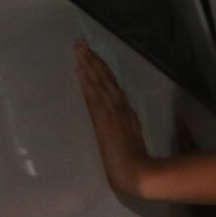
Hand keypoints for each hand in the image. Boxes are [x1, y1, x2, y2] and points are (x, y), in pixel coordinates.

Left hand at [74, 41, 151, 196]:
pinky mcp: (104, 118)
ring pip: (100, 82)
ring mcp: (112, 111)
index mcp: (127, 113)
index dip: (103, 69)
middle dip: (93, 60)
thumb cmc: (138, 165)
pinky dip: (88, 80)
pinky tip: (80, 68)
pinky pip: (94, 95)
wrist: (136, 174)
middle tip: (80, 42)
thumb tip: (128, 119)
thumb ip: (130, 126)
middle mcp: (120, 107)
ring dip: (88, 64)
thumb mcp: (135, 142)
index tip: (93, 55)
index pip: (112, 86)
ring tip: (78, 49)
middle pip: (105, 79)